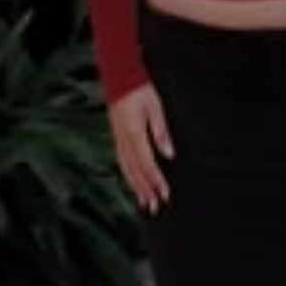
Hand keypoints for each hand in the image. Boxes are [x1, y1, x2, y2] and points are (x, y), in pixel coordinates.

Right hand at [109, 83, 172, 212]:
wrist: (118, 78)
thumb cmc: (139, 91)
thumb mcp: (156, 108)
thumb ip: (161, 132)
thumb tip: (169, 155)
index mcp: (134, 134)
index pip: (147, 164)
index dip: (156, 181)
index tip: (165, 194)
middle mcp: (123, 141)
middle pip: (135, 172)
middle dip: (146, 190)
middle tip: (155, 207)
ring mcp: (118, 140)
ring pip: (126, 170)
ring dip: (136, 187)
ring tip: (145, 203)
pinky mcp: (117, 138)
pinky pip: (122, 163)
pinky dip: (129, 176)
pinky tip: (134, 184)